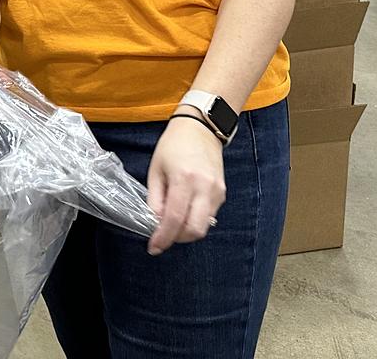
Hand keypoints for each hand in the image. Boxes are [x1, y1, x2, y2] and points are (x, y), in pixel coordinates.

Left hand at [146, 116, 226, 254]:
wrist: (200, 128)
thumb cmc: (174, 145)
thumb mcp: (156, 169)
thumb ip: (155, 200)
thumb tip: (155, 223)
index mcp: (184, 178)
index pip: (174, 218)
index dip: (163, 237)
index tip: (154, 247)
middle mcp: (204, 187)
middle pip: (194, 230)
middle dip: (177, 238)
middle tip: (163, 235)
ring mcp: (217, 191)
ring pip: (204, 226)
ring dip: (186, 231)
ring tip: (173, 221)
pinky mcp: (223, 192)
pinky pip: (209, 216)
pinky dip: (195, 220)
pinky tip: (185, 210)